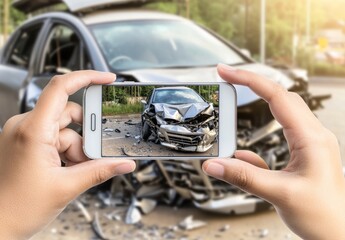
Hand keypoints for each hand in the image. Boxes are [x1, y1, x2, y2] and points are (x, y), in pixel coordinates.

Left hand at [0, 71, 135, 238]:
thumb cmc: (16, 208)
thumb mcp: (67, 187)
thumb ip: (100, 171)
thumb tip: (124, 164)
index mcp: (32, 131)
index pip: (60, 88)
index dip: (87, 78)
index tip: (107, 80)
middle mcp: (26, 127)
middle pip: (70, 115)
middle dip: (86, 136)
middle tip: (94, 156)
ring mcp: (25, 135)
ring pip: (65, 130)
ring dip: (77, 149)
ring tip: (75, 171)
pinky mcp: (27, 143)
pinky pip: (56, 139)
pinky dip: (67, 152)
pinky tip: (67, 170)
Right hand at [203, 64, 344, 238]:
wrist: (341, 234)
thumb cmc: (324, 216)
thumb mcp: (279, 194)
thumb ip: (243, 177)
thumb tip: (213, 164)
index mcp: (311, 138)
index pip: (276, 96)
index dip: (249, 80)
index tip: (226, 72)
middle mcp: (312, 136)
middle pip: (280, 96)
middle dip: (252, 83)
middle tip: (228, 77)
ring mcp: (309, 144)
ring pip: (282, 112)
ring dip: (258, 102)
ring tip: (235, 98)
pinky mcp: (303, 155)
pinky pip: (279, 135)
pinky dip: (259, 137)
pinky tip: (242, 152)